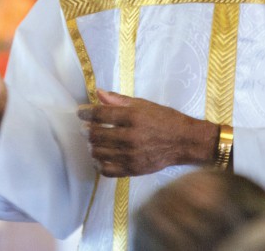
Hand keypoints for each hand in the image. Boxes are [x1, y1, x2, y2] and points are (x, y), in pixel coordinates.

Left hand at [76, 89, 218, 177]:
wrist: (184, 142)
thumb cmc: (165, 119)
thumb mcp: (144, 104)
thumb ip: (119, 100)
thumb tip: (98, 93)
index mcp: (133, 117)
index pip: (101, 115)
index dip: (86, 113)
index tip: (80, 113)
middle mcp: (131, 137)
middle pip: (96, 135)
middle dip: (86, 130)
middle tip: (84, 128)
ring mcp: (131, 155)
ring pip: (99, 153)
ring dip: (91, 146)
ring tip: (92, 141)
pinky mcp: (133, 170)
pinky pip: (107, 170)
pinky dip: (98, 164)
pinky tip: (99, 157)